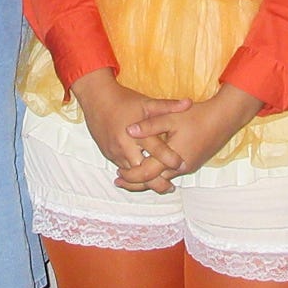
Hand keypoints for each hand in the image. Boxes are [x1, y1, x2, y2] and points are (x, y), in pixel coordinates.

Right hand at [71, 69, 191, 193]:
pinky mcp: (108, 155)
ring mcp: (115, 152)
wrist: (97, 99)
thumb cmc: (125, 100)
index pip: (157, 151)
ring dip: (145, 181)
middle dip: (157, 181)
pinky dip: (134, 175)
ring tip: (161, 185)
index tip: (182, 165)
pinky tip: (144, 177)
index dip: (170, 160)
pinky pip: (123, 169)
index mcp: (137, 133)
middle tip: (171, 188)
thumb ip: (169, 106)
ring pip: (131, 175)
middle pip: (142, 172)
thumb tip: (189, 103)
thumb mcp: (147, 103)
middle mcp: (125, 145)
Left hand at [123, 84, 263, 182]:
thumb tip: (128, 130)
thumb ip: (149, 125)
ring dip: (147, 178)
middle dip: (136, 182)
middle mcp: (181, 168)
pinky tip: (151, 166)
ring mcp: (188, 167)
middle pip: (154, 181)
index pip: (147, 174)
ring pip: (163, 178)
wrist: (224, 118)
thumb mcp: (170, 118)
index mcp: (173, 159)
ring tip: (131, 176)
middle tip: (119, 181)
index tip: (118, 174)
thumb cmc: (196, 116)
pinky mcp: (193, 163)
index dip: (131, 176)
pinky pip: (171, 172)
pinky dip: (158, 172)